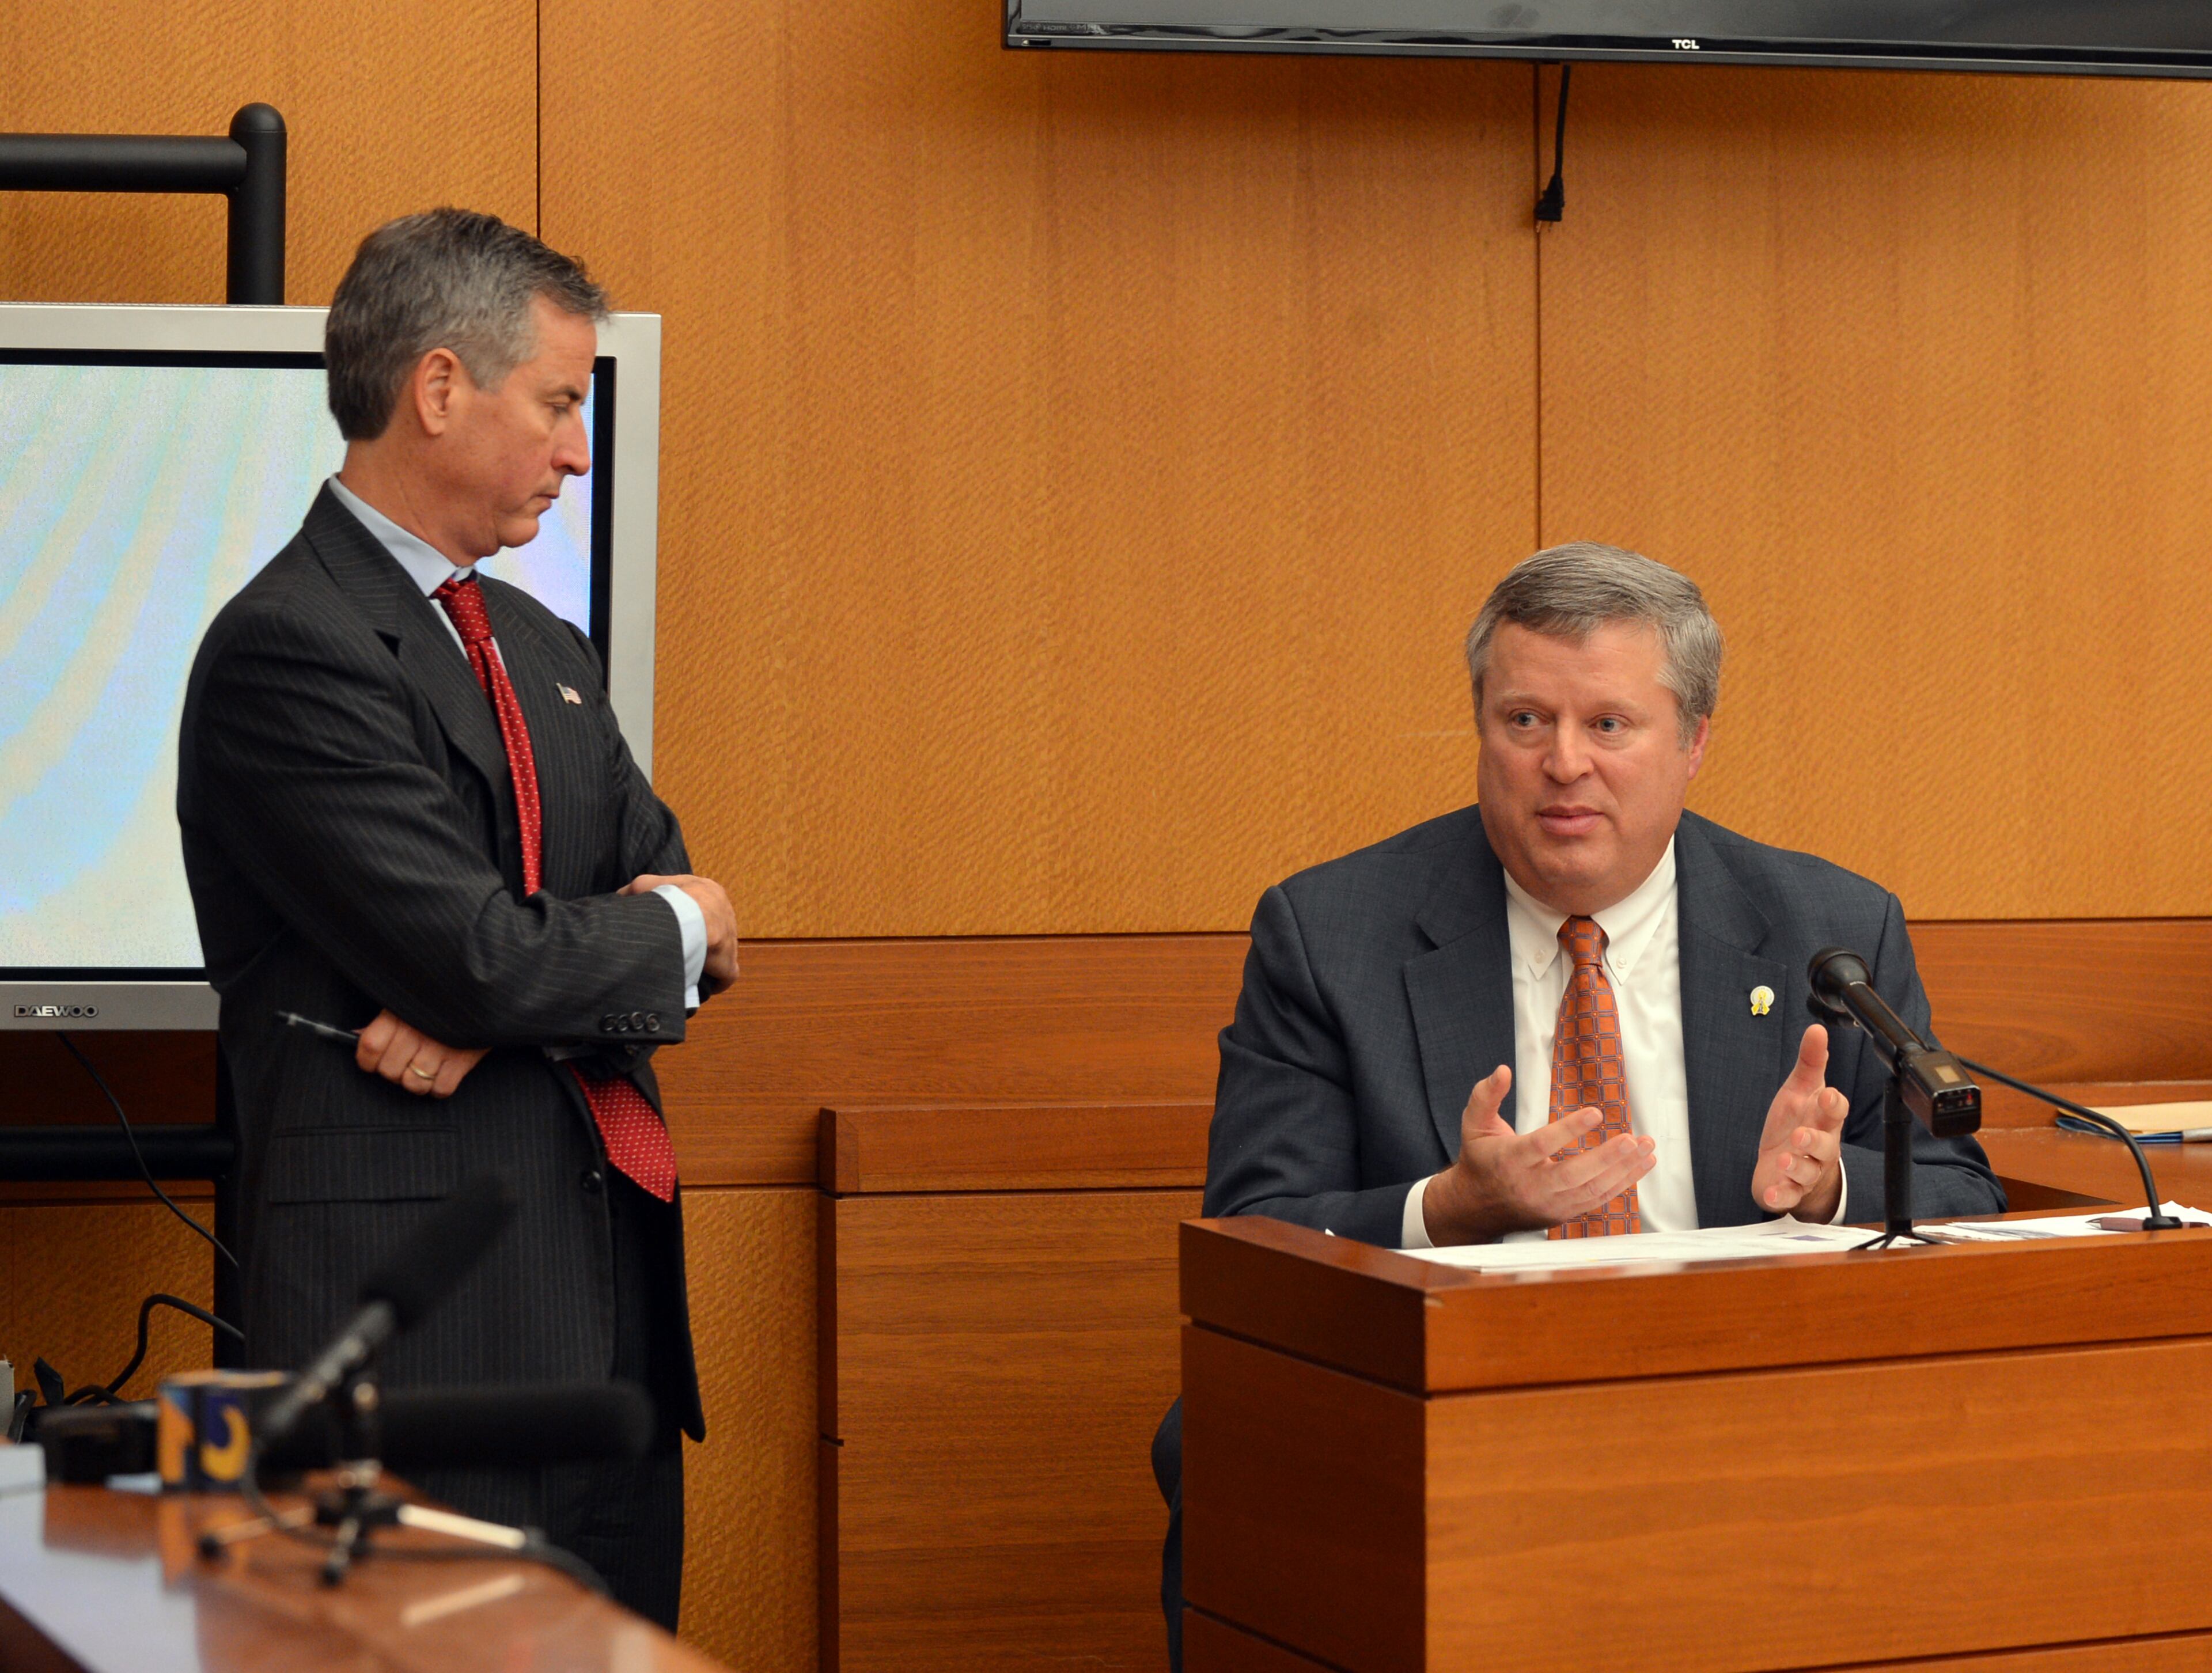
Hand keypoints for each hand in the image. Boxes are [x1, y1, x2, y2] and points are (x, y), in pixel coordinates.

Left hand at [356, 1009, 488, 1098]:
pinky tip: (443, 1072)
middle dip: (395, 1071)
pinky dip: (440, 1086)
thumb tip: (356, 1036)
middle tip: (405, 1061)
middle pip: (390, 1072)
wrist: (483, 993)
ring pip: (414, 1084)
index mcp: (399, 1015)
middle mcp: (416, 1033)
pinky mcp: (463, 1061)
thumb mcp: (407, 1001)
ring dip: (417, 1081)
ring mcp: (440, 1048)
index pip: (369, 1048)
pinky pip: (441, 1089)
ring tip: (424, 1068)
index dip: (367, 1061)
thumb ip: (383, 1020)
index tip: (372, 1062)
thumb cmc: (439, 999)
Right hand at [624, 873, 738, 994]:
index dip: (688, 916)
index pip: (702, 905)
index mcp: (709, 892)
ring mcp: (730, 939)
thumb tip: (623, 897)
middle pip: (714, 929)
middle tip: (678, 950)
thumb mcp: (644, 885)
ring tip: (684, 967)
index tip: (673, 927)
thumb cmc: (666, 899)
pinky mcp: (728, 961)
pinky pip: (726, 975)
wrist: (682, 918)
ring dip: (705, 960)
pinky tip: (699, 984)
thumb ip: (638, 890)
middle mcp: (725, 914)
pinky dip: (714, 980)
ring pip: (720, 952)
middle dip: (699, 940)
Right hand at [1418, 1065, 1657, 1245]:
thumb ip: (1486, 1095)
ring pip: (1591, 1191)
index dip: (1569, 1130)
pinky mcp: (1563, 1213)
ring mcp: (1549, 1204)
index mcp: (1509, 1161)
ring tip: (1645, 1148)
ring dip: (1623, 1170)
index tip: (1595, 1113)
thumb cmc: (1480, 1160)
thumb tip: (1503, 1070)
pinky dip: (1623, 1184)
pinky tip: (1640, 1166)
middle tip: (1630, 1139)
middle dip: (1605, 1158)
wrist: (1476, 1207)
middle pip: (1573, 1175)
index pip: (1541, 1146)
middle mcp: (1531, 1186)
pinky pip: (1598, 1200)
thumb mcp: (1474, 1124)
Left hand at [1751, 1024, 1849, 1219]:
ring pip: (1807, 1171)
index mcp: (1822, 1119)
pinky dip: (1780, 1197)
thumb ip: (1811, 1061)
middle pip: (1825, 1145)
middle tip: (1800, 1136)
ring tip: (1783, 1160)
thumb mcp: (1801, 1090)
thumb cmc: (1800, 1123)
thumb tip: (1817, 1030)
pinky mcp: (1788, 1190)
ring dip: (1796, 1167)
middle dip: (1814, 1141)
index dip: (1833, 1104)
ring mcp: (1805, 1170)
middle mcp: (1819, 1146)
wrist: (1790, 1165)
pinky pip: (1788, 1196)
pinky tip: (1771, 1194)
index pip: (1835, 1111)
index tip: (1828, 1095)